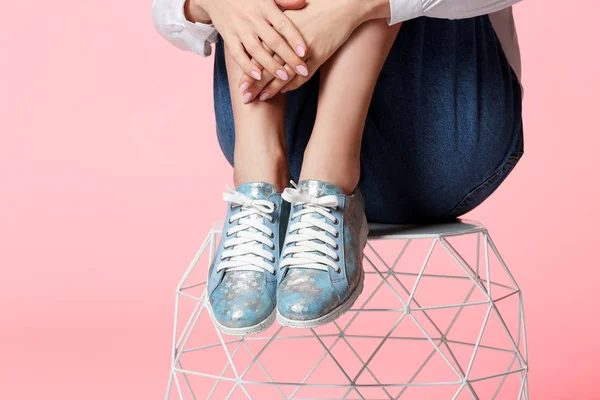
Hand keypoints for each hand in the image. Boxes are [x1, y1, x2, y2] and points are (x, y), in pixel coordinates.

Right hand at [193, 0, 308, 80]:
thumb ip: (285, 0)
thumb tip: (303, 2)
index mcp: (265, 6)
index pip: (283, 24)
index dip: (294, 38)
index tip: (305, 52)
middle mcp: (252, 18)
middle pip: (273, 40)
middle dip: (288, 57)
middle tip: (302, 70)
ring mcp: (239, 28)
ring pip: (256, 50)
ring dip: (270, 65)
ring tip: (285, 77)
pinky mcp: (228, 37)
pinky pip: (237, 54)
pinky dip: (247, 66)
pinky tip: (258, 76)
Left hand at [238, 0, 371, 101]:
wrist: (341, 5)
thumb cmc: (316, 8)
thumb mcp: (292, 13)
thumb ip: (276, 27)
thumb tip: (262, 42)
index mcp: (278, 27)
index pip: (259, 52)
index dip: (248, 68)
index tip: (239, 84)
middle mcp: (288, 38)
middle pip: (267, 64)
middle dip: (255, 82)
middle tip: (245, 96)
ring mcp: (303, 48)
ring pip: (283, 72)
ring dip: (271, 87)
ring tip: (261, 98)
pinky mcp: (318, 54)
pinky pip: (303, 74)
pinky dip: (292, 84)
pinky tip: (283, 91)